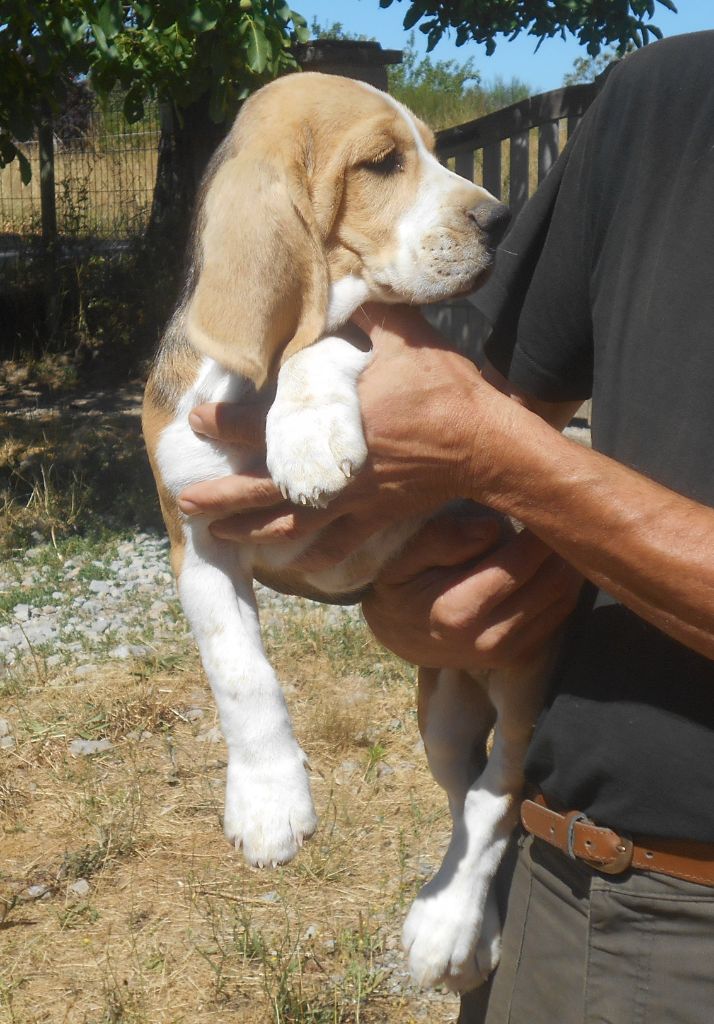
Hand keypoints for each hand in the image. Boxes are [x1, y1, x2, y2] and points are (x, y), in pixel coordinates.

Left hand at [179, 305, 497, 556]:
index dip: (226, 423)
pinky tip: (293, 564)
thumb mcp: (404, 335)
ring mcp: (352, 498)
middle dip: (222, 496)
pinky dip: (314, 555)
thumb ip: (366, 310)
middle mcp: (332, 467)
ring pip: (291, 522)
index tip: (197, 421)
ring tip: (217, 534)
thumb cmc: (443, 388)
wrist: (485, 442)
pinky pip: (339, 543)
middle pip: (264, 488)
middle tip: (185, 501)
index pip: (264, 424)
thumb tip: (342, 281)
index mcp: (332, 421)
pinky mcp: (376, 516)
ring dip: (251, 529)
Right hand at [362, 511, 582, 670]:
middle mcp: (488, 639)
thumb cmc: (399, 586)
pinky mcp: (519, 657)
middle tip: (560, 511)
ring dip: (567, 564)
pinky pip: (559, 616)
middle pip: (552, 583)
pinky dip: (562, 586)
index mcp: (457, 613)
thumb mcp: (403, 557)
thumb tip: (492, 528)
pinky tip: (551, 560)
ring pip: (563, 600)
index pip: (520, 564)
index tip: (544, 498)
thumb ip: (441, 540)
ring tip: (558, 532)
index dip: (540, 529)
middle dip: (561, 545)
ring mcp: (507, 653)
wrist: (396, 635)